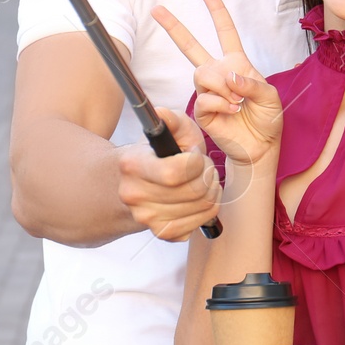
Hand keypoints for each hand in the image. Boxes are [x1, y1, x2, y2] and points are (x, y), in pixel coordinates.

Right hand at [116, 107, 219, 240]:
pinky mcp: (160, 232)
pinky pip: (197, 225)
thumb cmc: (161, 152)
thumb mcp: (170, 129)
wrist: (140, 182)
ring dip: (212, 191)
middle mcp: (134, 195)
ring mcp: (146, 218)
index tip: (195, 154)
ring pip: (201, 208)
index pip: (175, 173)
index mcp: (132, 165)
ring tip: (204, 180)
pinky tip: (199, 198)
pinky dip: (206, 211)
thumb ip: (170, 118)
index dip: (196, 162)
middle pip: (194, 191)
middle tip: (205, 167)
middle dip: (209, 175)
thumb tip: (161, 112)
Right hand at [153, 0, 283, 165]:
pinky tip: (232, 111)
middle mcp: (219, 73)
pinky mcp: (201, 110)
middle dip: (174, 27)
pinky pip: (205, 97)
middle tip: (156, 9)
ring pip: (202, 73)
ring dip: (222, 86)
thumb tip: (228, 75)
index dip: (216, 11)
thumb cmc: (267, 119)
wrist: (260, 147)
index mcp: (236, 64)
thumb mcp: (270, 97)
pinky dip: (222, 103)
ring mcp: (208, 91)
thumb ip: (252, 83)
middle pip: (191, 47)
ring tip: (237, 101)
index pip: (225, 32)